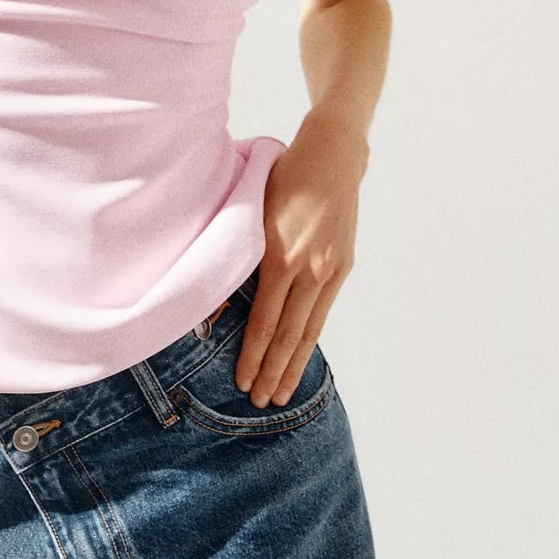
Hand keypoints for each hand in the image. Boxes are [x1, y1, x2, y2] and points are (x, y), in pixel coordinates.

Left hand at [236, 109, 366, 406]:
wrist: (332, 156)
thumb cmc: (282, 178)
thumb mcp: (253, 212)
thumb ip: (241, 255)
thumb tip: (216, 297)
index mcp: (281, 257)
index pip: (265, 322)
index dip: (254, 356)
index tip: (242, 381)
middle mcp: (309, 269)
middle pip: (289, 335)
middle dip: (272, 372)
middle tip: (259, 402)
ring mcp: (330, 270)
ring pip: (309, 329)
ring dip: (294, 366)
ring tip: (281, 393)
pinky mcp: (342, 266)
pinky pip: (322, 312)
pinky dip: (310, 338)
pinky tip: (301, 357)